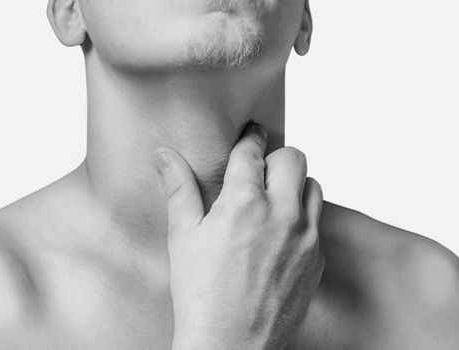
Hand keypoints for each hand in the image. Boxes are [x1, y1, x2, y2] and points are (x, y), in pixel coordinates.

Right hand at [152, 122, 324, 349]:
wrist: (230, 346)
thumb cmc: (201, 295)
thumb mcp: (183, 237)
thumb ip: (178, 189)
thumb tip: (164, 155)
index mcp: (244, 204)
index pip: (253, 151)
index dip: (250, 137)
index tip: (250, 132)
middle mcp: (282, 215)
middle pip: (294, 158)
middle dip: (276, 157)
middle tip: (260, 171)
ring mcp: (305, 238)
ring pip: (313, 186)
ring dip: (294, 185)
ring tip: (272, 201)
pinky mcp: (317, 259)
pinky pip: (318, 221)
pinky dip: (303, 217)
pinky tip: (281, 234)